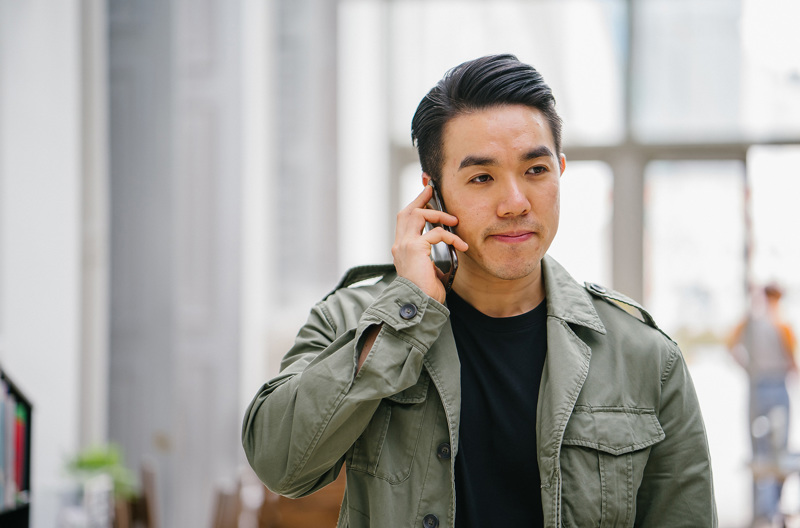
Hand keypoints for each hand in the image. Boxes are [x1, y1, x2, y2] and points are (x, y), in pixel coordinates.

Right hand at [391, 184, 467, 303]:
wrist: (419, 305)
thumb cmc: (425, 292)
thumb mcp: (429, 269)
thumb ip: (431, 255)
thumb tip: (447, 248)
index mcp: (401, 249)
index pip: (404, 220)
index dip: (415, 205)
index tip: (426, 194)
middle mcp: (400, 245)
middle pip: (407, 212)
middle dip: (421, 199)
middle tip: (434, 190)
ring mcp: (405, 245)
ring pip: (417, 215)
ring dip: (438, 214)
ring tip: (454, 221)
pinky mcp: (415, 248)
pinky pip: (436, 233)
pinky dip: (451, 237)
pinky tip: (461, 245)